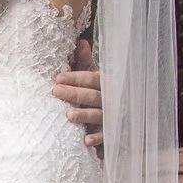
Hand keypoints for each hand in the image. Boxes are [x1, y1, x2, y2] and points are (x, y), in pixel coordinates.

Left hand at [53, 34, 102, 149]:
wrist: (127, 118)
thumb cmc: (103, 94)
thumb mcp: (96, 77)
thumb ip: (86, 62)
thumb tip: (81, 42)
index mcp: (106, 83)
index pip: (90, 78)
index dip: (75, 77)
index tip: (57, 78)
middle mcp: (111, 99)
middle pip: (92, 95)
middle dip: (74, 93)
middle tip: (55, 91)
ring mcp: (113, 116)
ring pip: (98, 115)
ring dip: (84, 115)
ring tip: (68, 115)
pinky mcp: (113, 133)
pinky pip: (106, 136)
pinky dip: (97, 138)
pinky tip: (86, 140)